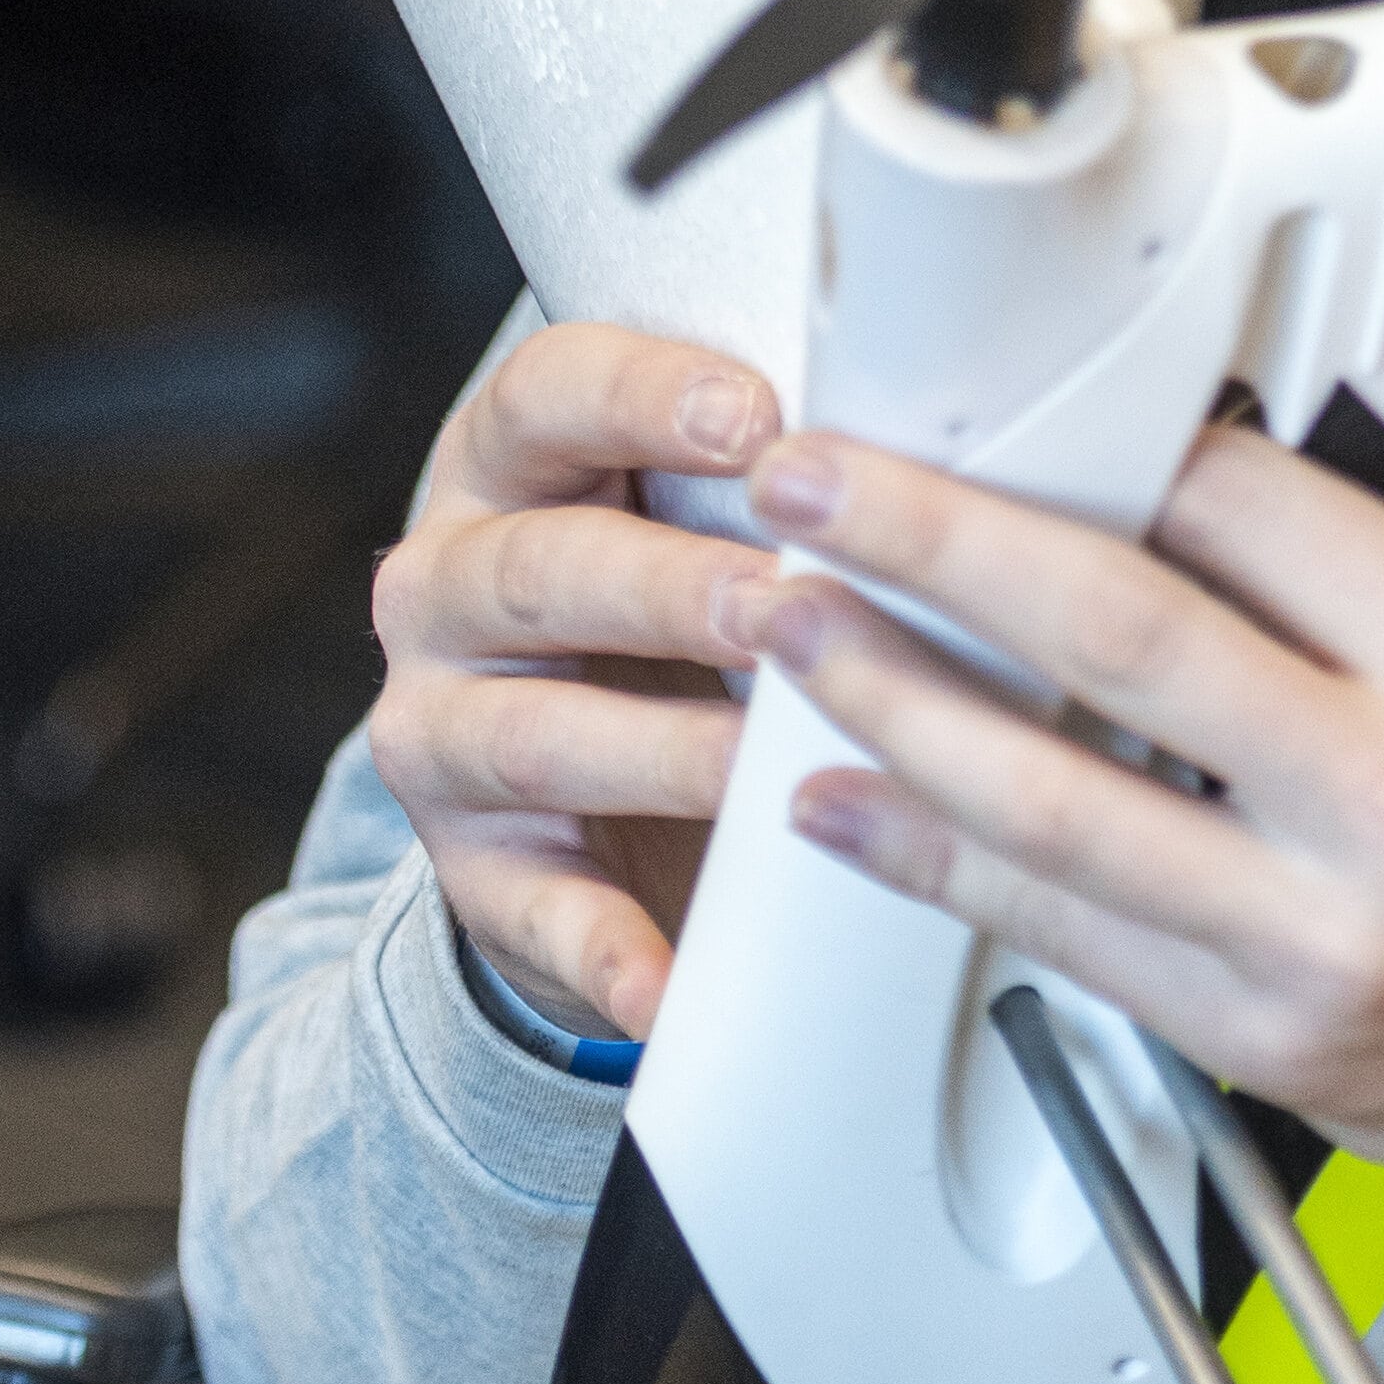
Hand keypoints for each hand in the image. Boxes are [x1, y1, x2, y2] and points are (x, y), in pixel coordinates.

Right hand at [366, 321, 781, 1040]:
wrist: (577, 792)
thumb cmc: (671, 615)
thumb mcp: (692, 518)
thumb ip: (775, 477)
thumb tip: (939, 444)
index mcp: (507, 469)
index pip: (546, 396)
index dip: (645, 397)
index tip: (758, 421)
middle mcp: (446, 589)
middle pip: (542, 569)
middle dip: (667, 586)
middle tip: (778, 604)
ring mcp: (443, 734)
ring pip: (538, 735)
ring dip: (660, 752)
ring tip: (760, 770)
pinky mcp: (473, 871)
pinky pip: (540, 912)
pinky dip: (608, 954)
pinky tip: (670, 986)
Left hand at [712, 232, 1383, 1212]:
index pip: (1248, 513)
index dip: (1120, 448)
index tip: (1028, 408)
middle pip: (1115, 637)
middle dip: (933, 547)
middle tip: (812, 486)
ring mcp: (1313, 930)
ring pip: (1055, 798)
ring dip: (894, 700)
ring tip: (787, 623)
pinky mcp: (1256, 1031)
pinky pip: (1061, 930)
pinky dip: (930, 862)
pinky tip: (842, 798)